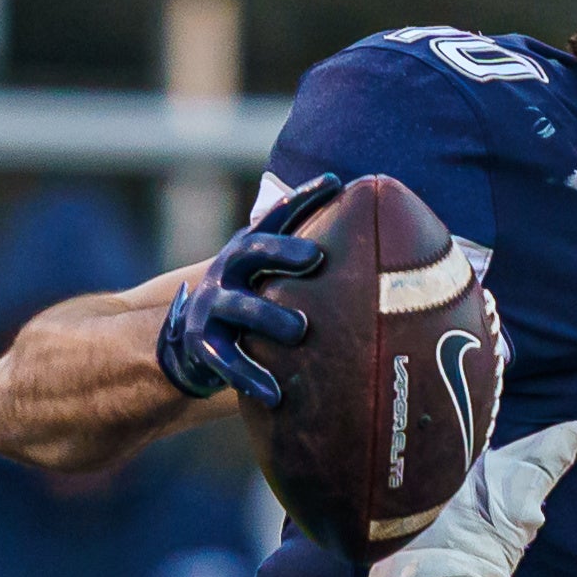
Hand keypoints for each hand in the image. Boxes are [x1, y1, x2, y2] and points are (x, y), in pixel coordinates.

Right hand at [156, 173, 339, 406]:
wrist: (192, 344)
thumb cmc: (253, 306)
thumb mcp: (271, 279)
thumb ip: (309, 267)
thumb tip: (384, 258)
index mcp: (250, 249)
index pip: (278, 215)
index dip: (305, 197)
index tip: (336, 183)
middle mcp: (228, 270)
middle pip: (253, 250)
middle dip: (282, 250)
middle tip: (314, 256)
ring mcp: (212, 305)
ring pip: (241, 307)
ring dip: (269, 316)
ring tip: (299, 330)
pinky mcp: (203, 343)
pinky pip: (227, 361)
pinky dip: (250, 377)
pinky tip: (275, 394)